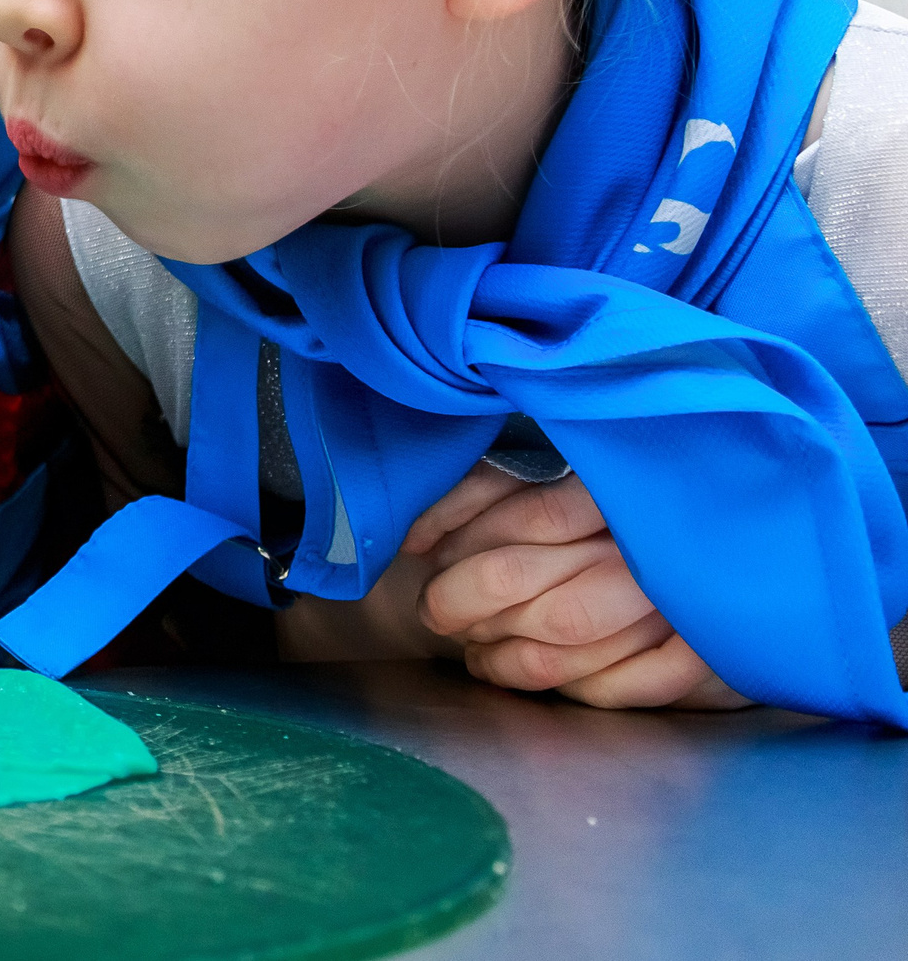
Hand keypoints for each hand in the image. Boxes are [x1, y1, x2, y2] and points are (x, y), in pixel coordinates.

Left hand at [403, 465, 746, 710]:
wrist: (743, 535)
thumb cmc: (614, 509)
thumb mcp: (550, 477)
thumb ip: (486, 496)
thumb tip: (419, 541)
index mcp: (622, 488)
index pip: (532, 519)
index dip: (467, 552)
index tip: (425, 564)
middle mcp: (656, 546)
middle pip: (546, 593)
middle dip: (472, 610)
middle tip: (437, 614)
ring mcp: (687, 601)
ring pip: (573, 638)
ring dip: (508, 657)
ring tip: (475, 652)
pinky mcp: (715, 649)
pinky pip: (633, 683)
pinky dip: (571, 686)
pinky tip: (533, 677)